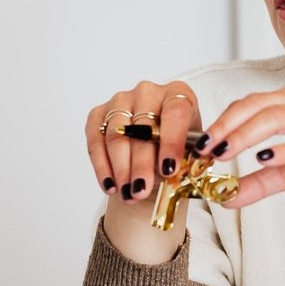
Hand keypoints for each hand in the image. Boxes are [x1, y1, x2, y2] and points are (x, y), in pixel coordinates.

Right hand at [85, 80, 199, 208]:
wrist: (154, 154)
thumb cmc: (176, 150)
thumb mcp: (189, 154)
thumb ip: (189, 159)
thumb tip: (185, 168)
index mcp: (178, 93)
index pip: (176, 112)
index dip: (171, 141)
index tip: (169, 169)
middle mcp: (148, 92)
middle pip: (142, 127)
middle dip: (141, 164)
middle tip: (142, 190)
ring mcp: (121, 100)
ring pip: (117, 135)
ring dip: (121, 169)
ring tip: (128, 194)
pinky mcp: (99, 114)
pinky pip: (95, 140)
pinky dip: (102, 166)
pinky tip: (110, 186)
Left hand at [199, 85, 284, 213]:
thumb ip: (260, 182)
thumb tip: (225, 198)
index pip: (248, 104)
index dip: (221, 122)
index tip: (199, 146)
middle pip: (257, 105)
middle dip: (226, 125)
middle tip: (204, 148)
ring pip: (278, 115)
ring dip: (247, 133)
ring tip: (225, 152)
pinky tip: (264, 159)